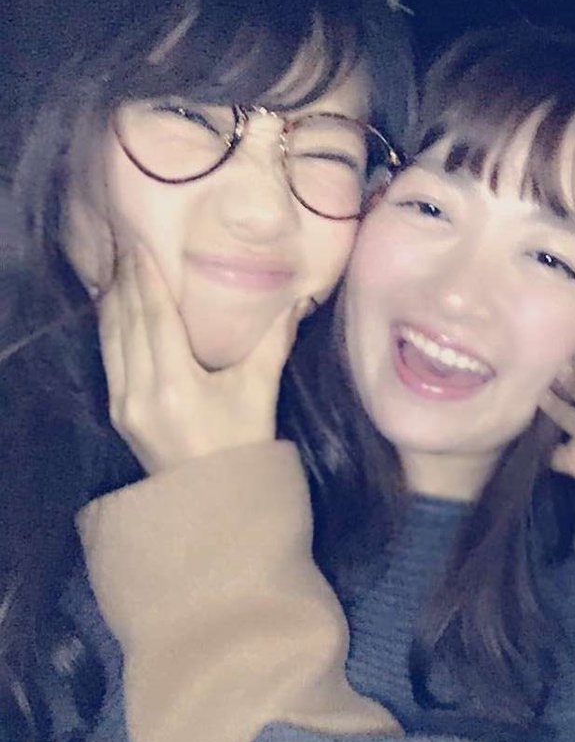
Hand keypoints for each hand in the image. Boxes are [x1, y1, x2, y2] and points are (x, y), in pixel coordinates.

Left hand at [97, 245, 312, 473]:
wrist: (214, 496)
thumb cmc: (243, 444)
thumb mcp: (260, 392)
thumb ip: (274, 343)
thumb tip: (299, 300)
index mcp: (175, 384)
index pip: (155, 318)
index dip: (148, 279)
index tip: (143, 245)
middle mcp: (140, 391)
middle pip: (128, 322)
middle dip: (127, 281)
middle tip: (129, 245)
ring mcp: (124, 403)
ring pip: (111, 338)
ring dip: (114, 300)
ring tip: (119, 267)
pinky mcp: (119, 411)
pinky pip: (109, 357)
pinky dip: (111, 327)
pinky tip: (114, 308)